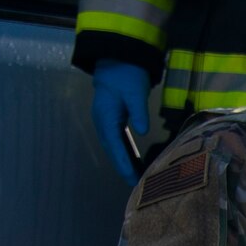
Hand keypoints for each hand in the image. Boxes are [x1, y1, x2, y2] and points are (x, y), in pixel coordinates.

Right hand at [90, 60, 150, 181]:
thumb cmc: (126, 75)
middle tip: (136, 186)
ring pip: (116, 147)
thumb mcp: (135, 92)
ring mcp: (107, 120)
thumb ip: (139, 111)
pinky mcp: (114, 118)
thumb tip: (142, 130)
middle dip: (123, 168)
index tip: (132, 178)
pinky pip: (120, 140)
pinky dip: (127, 153)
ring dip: (125, 162)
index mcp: (106, 116)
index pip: (115, 145)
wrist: (118, 59)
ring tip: (138, 179)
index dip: (123, 163)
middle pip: (113, 150)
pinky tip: (137, 163)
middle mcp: (103, 121)